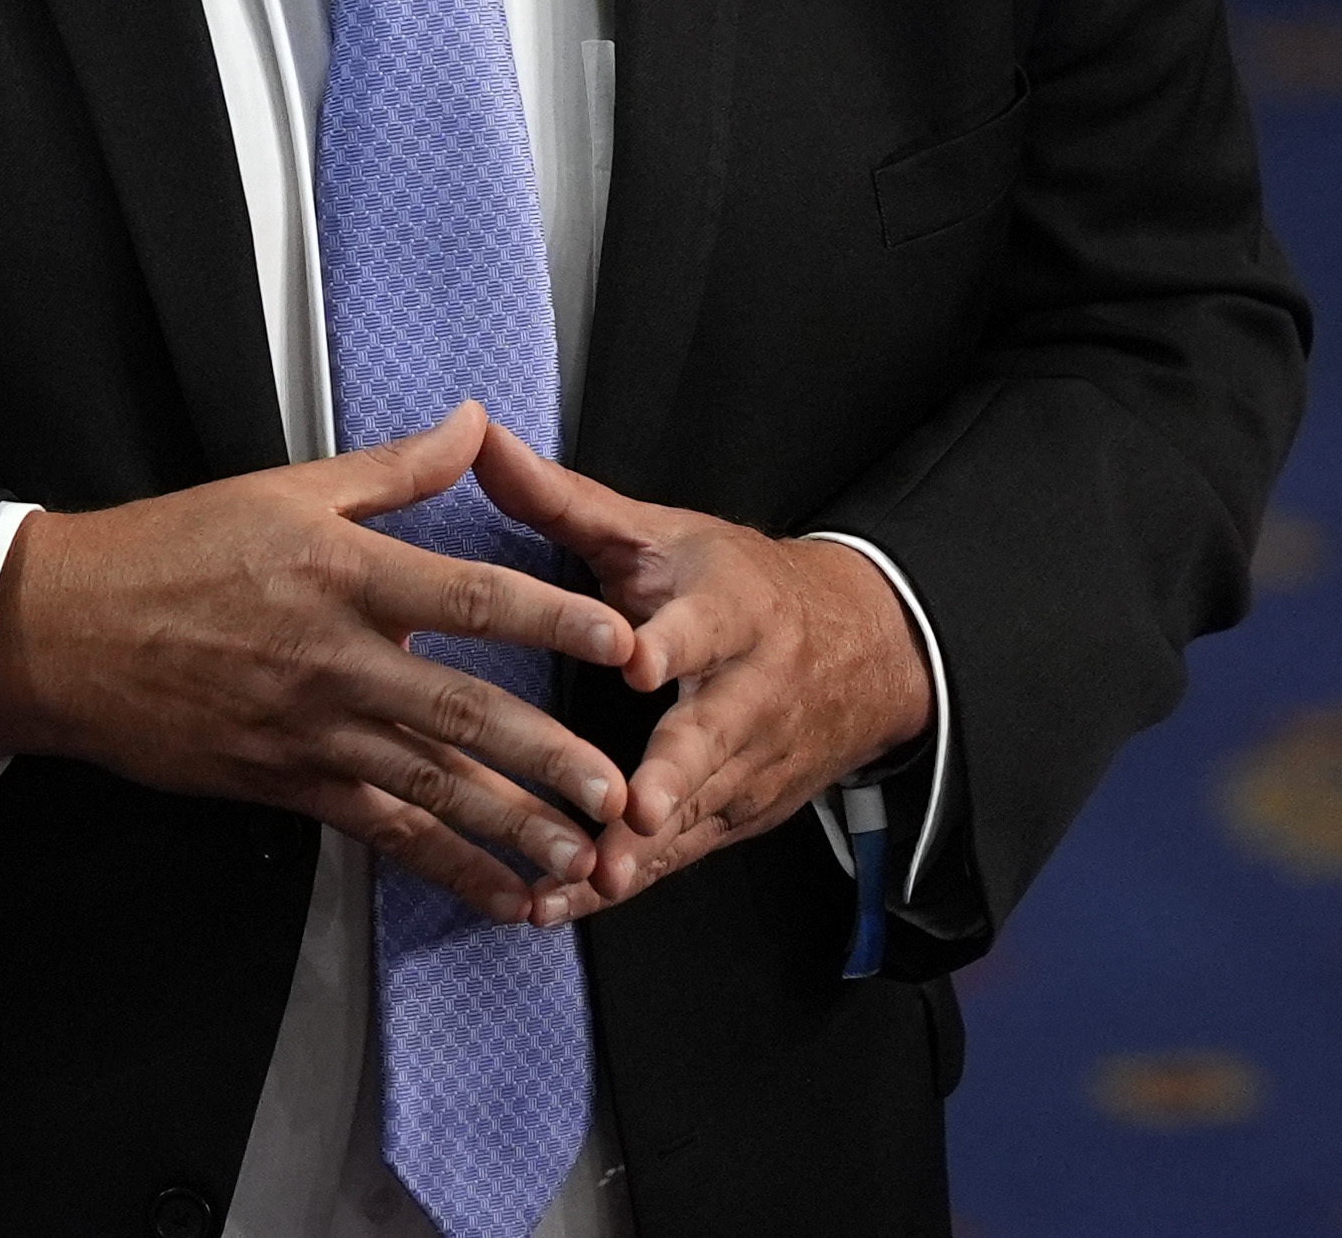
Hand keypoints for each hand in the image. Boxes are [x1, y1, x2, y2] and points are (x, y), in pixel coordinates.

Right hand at [0, 403, 636, 927]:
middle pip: (463, 711)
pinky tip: (505, 894)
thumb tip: (475, 424)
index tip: (624, 641)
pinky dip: (449, 868)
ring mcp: (312, 731)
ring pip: (431, 787)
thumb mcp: (282, 490)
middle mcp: (337, 660)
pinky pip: (383, 833)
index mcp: (343, 575)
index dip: (552, 620)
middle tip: (622, 789)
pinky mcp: (287, 784)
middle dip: (548, 756)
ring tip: (587, 859)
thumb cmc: (171, 550)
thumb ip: (394, 469)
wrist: (63, 631)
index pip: (471, 597)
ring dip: (513, 828)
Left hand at [474, 427, 929, 915]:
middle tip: (630, 811)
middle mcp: (750, 692)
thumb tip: (479, 437)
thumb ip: (565, 500)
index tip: (640, 662)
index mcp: (730, 611)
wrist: (862, 648)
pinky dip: (626, 882)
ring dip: (638, 852)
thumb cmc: (735, 584)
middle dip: (673, 778)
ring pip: (693, 813)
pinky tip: (563, 905)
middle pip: (711, 738)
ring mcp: (749, 763)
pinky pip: (678, 855)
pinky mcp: (738, 814)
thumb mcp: (661, 535)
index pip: (704, 626)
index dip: (674, 643)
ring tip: (580, 883)